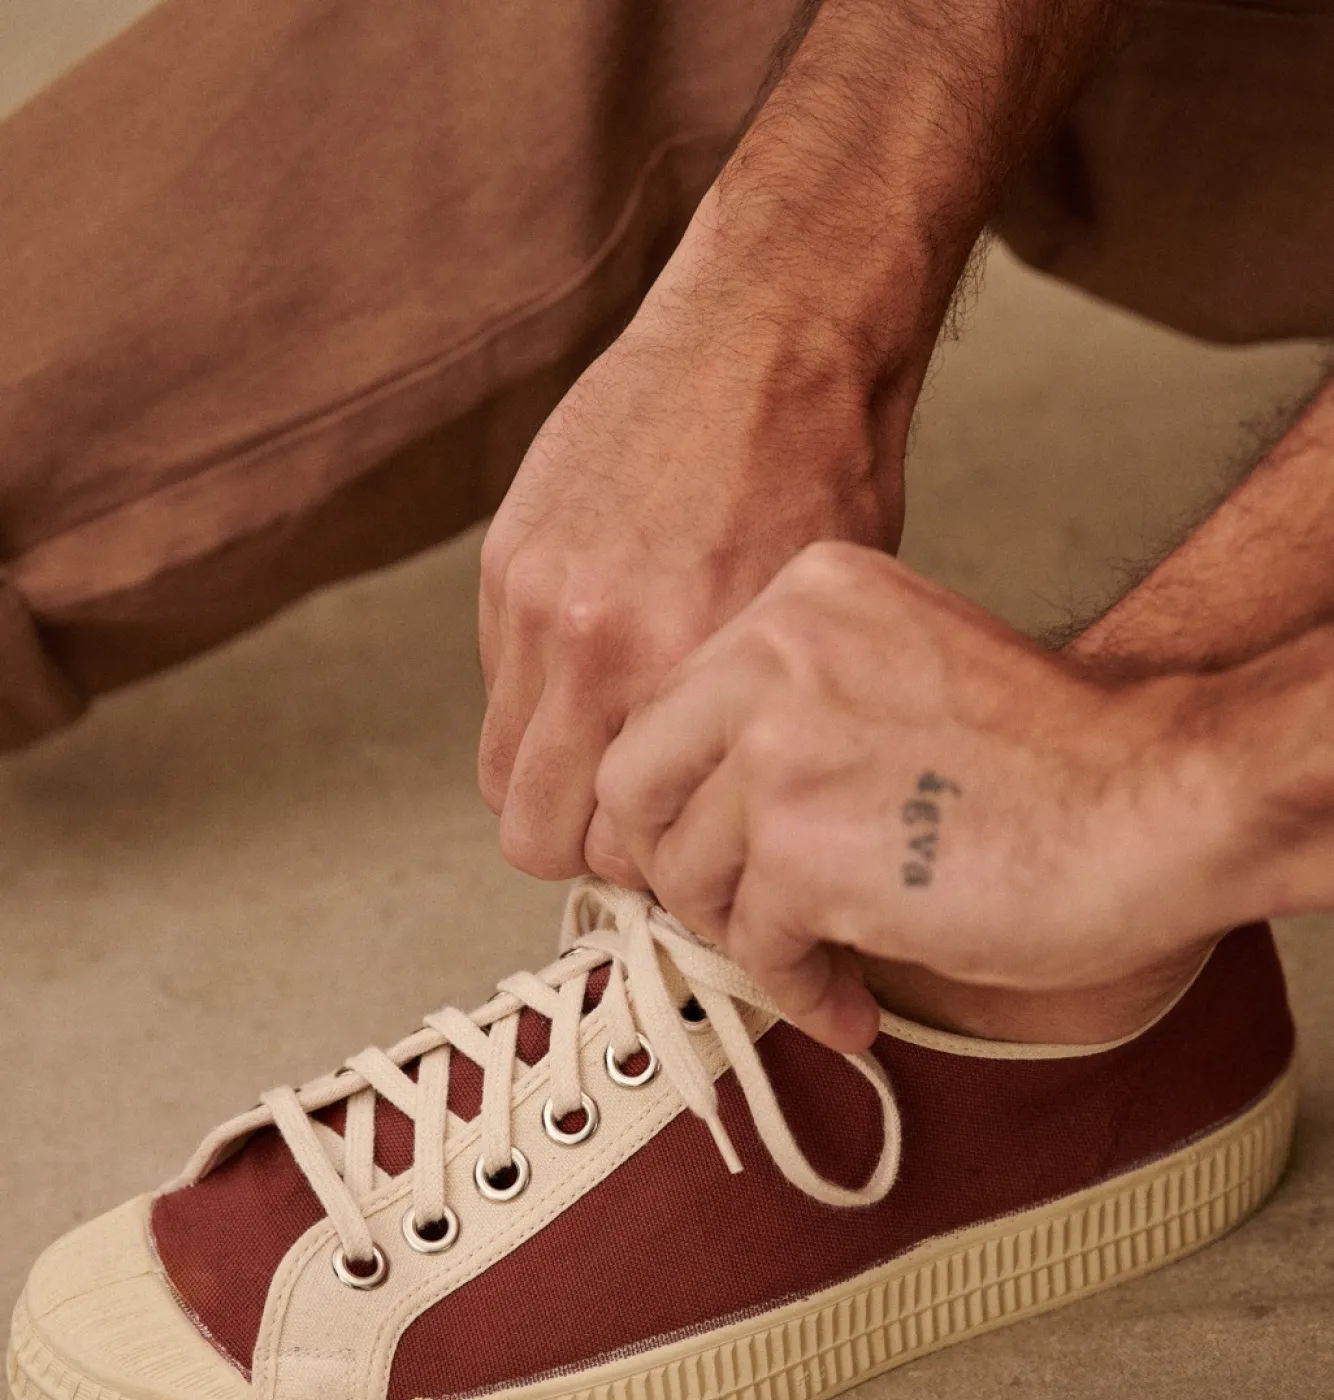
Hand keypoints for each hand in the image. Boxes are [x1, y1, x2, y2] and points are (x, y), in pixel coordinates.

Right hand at [477, 216, 915, 881]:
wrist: (776, 331)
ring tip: (614, 744)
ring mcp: (535, 601)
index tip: (682, 836)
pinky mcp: (506, 558)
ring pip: (499, 771)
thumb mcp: (808, 634)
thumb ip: (729, 731)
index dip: (653, 857)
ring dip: (550, 778)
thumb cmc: (825, 474)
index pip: (623, 849)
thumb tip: (697, 808)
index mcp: (683, 673)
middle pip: (534, 832)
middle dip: (583, 841)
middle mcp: (594, 647)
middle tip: (637, 811)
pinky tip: (602, 656)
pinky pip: (498, 683)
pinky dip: (539, 697)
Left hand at [595, 543, 1230, 1050]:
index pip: (669, 711)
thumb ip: (800, 707)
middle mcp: (769, 653)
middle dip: (679, 871)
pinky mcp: (797, 850)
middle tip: (741, 918)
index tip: (723, 857)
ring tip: (820, 965)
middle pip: (636, 789)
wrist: (1160, 800)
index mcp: (797, 597)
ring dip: (746, 940)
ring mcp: (776, 750)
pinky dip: (798, 991)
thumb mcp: (905, 667)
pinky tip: (848, 1005)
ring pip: (686, 876)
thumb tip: (707, 808)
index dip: (683, 803)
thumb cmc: (1058, 755)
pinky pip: (753, 947)